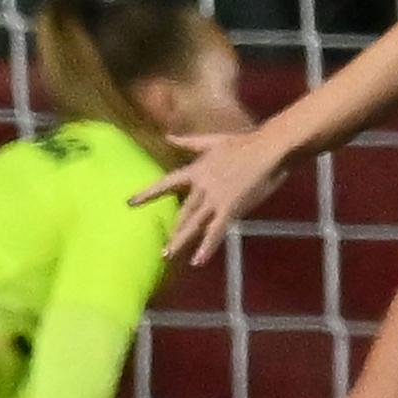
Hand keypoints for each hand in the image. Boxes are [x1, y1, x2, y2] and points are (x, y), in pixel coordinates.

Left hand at [143, 128, 293, 266]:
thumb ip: (187, 142)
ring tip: (167, 256)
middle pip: (182, 211)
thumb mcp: (211, 140)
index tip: (130, 202)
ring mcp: (214, 198)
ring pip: (194, 223)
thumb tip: (167, 136)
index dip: (148, 194)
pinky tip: (197, 261)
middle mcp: (201, 186)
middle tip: (158, 248)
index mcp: (196, 170)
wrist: (267, 149)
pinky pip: (216, 231)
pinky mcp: (230, 208)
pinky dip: (206, 247)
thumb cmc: (243, 143)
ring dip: (180, 241)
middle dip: (171, 229)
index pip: (166, 183)